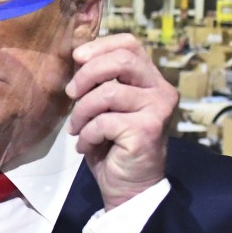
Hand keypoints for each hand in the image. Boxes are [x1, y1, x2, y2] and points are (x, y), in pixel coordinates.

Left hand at [65, 34, 176, 210]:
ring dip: (82, 112)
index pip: (130, 44)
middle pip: (121, 60)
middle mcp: (161, 90)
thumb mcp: (105, 106)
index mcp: (151, 79)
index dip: (101, 46)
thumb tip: (78, 57)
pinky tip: (86, 145)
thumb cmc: (114, 145)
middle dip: (87, 74)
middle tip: (71, 93)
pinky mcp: (147, 130)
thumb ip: (100, 82)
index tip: (77, 58)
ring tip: (76, 128)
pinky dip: (86, 134)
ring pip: (107, 93)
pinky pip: (104, 121)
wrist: (129, 187)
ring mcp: (157, 110)